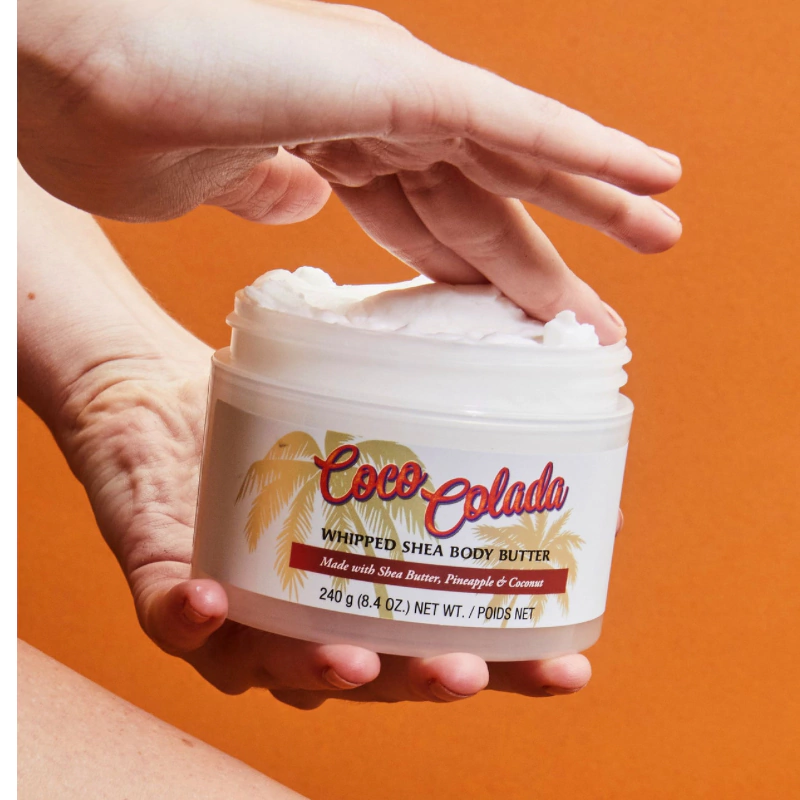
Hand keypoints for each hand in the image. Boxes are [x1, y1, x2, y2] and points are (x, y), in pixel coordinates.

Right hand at [19, 0, 680, 343]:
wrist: (60, 68)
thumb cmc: (109, 123)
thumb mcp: (202, 184)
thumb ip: (266, 191)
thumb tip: (300, 200)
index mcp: (331, 144)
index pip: (424, 220)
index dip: (473, 278)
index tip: (509, 330)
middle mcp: (372, 111)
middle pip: (482, 196)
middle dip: (541, 259)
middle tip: (594, 317)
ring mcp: (387, 89)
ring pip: (517, 152)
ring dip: (593, 195)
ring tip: (656, 231)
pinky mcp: (392, 79)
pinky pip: (511, 120)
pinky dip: (584, 147)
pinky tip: (645, 176)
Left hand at [58, 345, 594, 706]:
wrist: (159, 393)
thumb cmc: (273, 420)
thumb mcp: (364, 417)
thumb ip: (436, 420)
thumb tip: (548, 404)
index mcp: (360, 591)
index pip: (438, 644)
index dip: (502, 668)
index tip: (566, 665)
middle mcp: (303, 617)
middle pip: (366, 677)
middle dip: (418, 683)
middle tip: (468, 669)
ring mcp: (233, 608)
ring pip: (270, 668)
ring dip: (312, 669)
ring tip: (354, 657)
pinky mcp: (165, 577)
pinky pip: (167, 616)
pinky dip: (189, 618)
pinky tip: (212, 601)